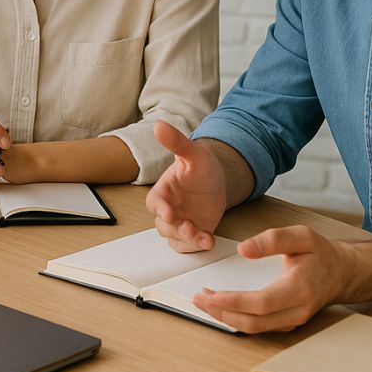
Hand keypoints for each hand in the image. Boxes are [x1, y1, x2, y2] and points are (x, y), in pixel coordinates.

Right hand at [145, 121, 226, 251]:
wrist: (218, 180)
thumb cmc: (201, 166)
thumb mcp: (192, 153)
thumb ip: (176, 142)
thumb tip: (159, 125)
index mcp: (164, 191)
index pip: (154, 202)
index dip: (159, 208)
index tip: (169, 212)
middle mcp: (169, 209)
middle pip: (163, 225)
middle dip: (174, 229)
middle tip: (188, 227)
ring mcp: (180, 222)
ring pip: (174, 238)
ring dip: (185, 240)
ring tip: (200, 236)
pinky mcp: (193, 232)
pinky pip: (189, 246)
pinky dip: (197, 246)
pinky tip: (209, 240)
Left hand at [193, 225, 345, 332]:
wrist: (343, 273)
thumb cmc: (321, 253)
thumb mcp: (300, 236)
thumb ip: (271, 240)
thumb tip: (243, 250)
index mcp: (299, 289)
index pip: (260, 303)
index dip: (232, 302)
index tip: (209, 294)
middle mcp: (296, 310)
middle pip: (254, 322)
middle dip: (222, 312)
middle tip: (198, 298)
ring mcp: (293, 320)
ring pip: (255, 328)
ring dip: (226, 318)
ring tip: (203, 302)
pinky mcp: (288, 323)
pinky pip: (259, 327)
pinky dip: (237, 319)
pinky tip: (221, 307)